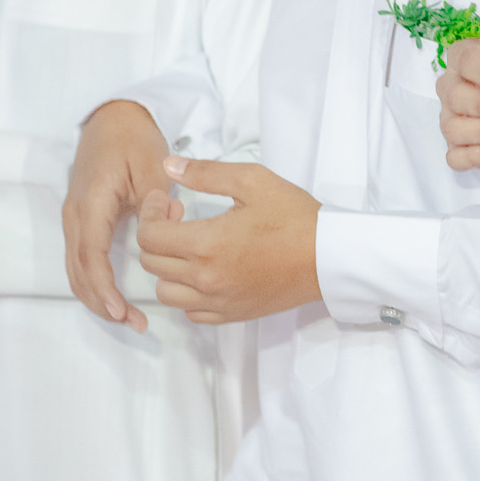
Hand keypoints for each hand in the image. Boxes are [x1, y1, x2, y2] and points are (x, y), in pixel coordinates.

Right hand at [63, 101, 169, 331]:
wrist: (112, 118)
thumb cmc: (133, 138)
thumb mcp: (153, 163)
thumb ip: (160, 198)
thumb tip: (170, 222)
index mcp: (91, 202)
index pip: (91, 254)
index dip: (104, 286)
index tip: (121, 310)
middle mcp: (76, 214)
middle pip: (79, 270)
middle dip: (102, 302)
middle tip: (133, 323)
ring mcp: (75, 219)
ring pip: (76, 270)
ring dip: (97, 297)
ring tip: (128, 318)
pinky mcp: (82, 221)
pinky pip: (82, 260)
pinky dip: (95, 283)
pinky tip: (116, 297)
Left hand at [136, 157, 319, 323]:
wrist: (330, 256)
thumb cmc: (295, 216)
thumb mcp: (252, 181)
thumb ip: (205, 173)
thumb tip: (169, 167)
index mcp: (207, 244)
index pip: (149, 236)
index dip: (150, 213)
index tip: (166, 201)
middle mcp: (206, 278)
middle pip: (152, 263)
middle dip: (157, 235)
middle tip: (179, 216)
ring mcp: (219, 301)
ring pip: (165, 292)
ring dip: (168, 267)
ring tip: (189, 247)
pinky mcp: (232, 313)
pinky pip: (191, 311)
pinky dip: (188, 293)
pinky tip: (204, 271)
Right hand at [436, 0, 479, 172]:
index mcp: (475, 59)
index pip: (456, 61)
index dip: (478, 75)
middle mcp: (464, 88)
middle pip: (449, 96)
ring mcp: (467, 118)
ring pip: (449, 126)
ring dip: (478, 132)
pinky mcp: (475, 146)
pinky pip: (453, 156)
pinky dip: (469, 156)